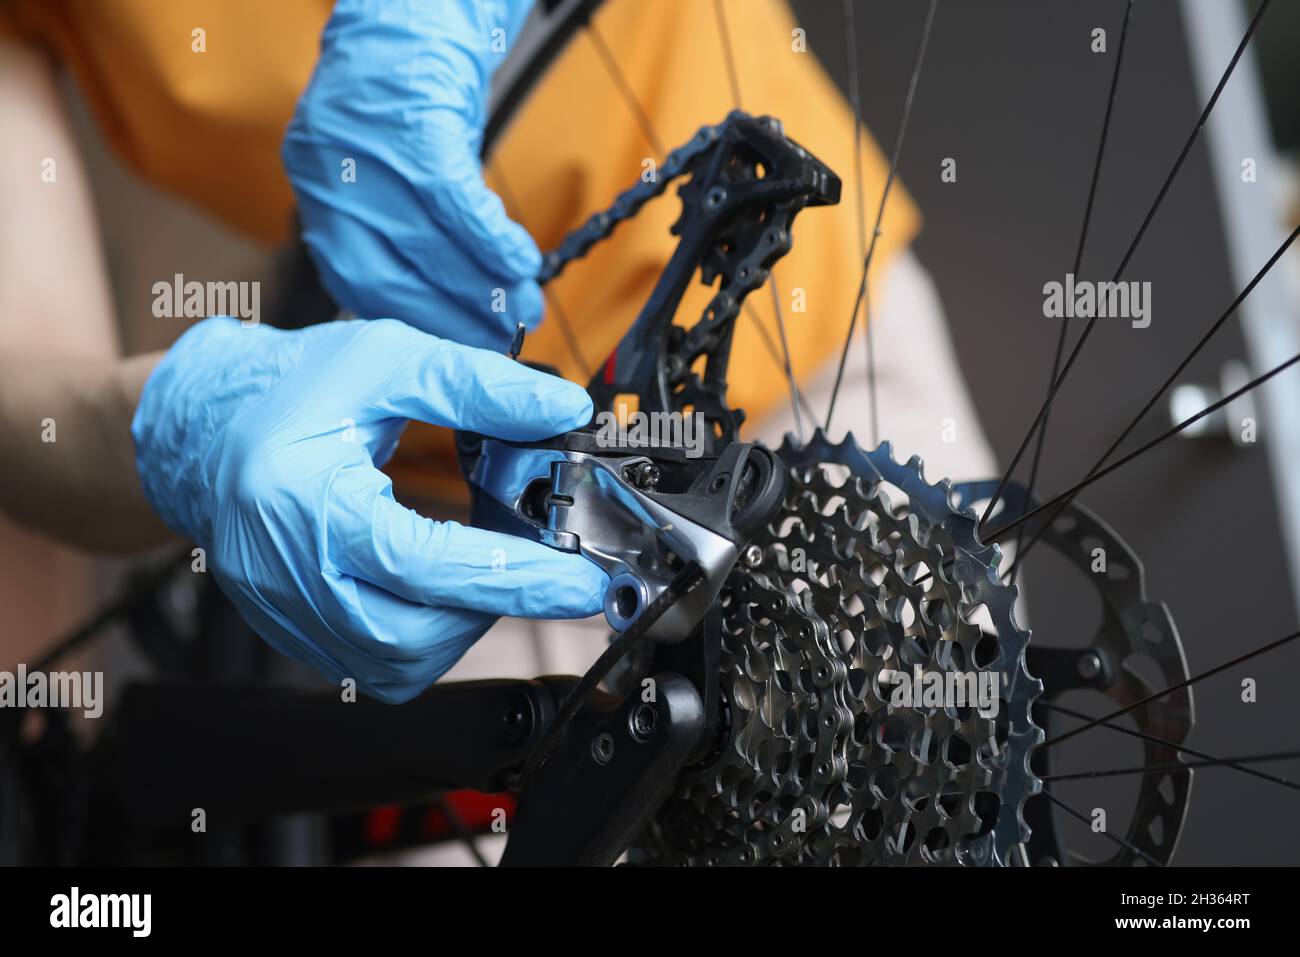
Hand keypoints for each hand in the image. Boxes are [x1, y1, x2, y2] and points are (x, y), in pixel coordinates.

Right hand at [131, 316, 605, 702]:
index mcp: (301, 500)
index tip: (576, 582)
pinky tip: (440, 588)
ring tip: (483, 571)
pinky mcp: (295, 630)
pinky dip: (424, 637)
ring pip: (395, 666)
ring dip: (460, 627)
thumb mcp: (384, 361)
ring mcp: (286, 611)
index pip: (423, 564)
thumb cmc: (284, 390)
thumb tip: (560, 411)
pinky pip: (374, 665)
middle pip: (408, 638)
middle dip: (490, 609)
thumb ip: (475, 387)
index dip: (510, 578)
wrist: (204, 429)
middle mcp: (286, 572)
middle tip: (534, 570)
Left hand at [282, 0, 539, 350]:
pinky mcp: (413, 127)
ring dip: (487, 286)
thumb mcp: (382, 170)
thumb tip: (451, 304)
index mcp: (318, 197)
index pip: (361, 286)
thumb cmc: (403, 93)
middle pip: (393, 275)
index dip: (418, 325)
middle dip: (454, 317)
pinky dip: (494, 241)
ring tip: (526, 308)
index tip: (461, 349)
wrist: (413, 11)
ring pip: (431, 245)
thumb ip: (398, 231)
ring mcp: (366, 154)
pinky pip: (457, 204)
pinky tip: (523, 262)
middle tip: (499, 340)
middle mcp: (330, 179)